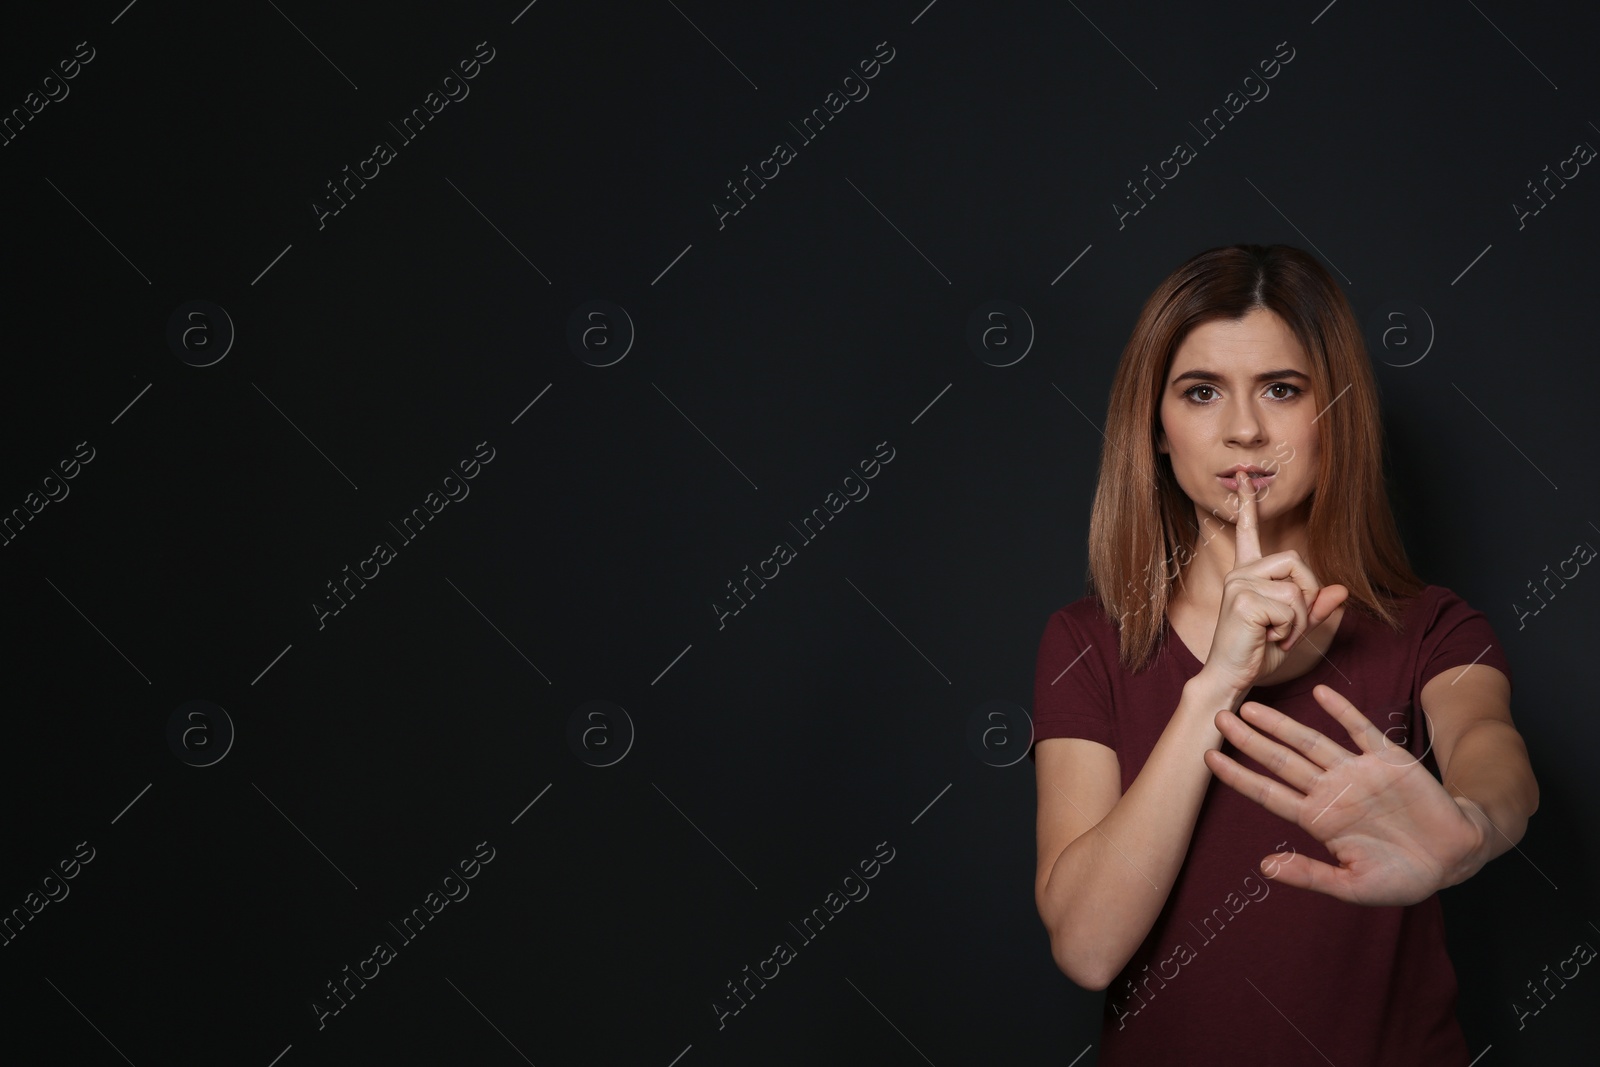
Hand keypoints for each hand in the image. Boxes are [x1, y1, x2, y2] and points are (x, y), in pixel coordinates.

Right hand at [1195, 467, 1347, 695]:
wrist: (1231, 678)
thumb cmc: (1257, 655)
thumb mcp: (1294, 630)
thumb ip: (1316, 608)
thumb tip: (1341, 589)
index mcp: (1247, 574)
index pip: (1248, 532)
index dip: (1248, 504)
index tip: (1244, 477)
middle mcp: (1240, 573)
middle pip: (1295, 561)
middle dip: (1306, 595)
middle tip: (1288, 627)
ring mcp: (1239, 584)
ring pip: (1297, 589)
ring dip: (1299, 620)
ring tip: (1276, 637)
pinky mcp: (1244, 600)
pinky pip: (1291, 607)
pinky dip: (1291, 631)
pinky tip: (1269, 640)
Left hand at [1203, 683, 1486, 905]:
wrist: (1454, 857)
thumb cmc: (1403, 876)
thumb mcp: (1353, 885)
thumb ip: (1310, 875)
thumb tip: (1264, 868)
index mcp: (1318, 819)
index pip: (1268, 794)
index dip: (1239, 777)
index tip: (1208, 759)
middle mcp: (1331, 790)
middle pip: (1281, 761)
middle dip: (1249, 741)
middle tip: (1218, 718)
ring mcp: (1357, 772)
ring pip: (1311, 742)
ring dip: (1282, 725)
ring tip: (1252, 707)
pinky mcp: (1388, 760)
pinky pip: (1361, 730)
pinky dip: (1341, 711)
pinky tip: (1320, 694)